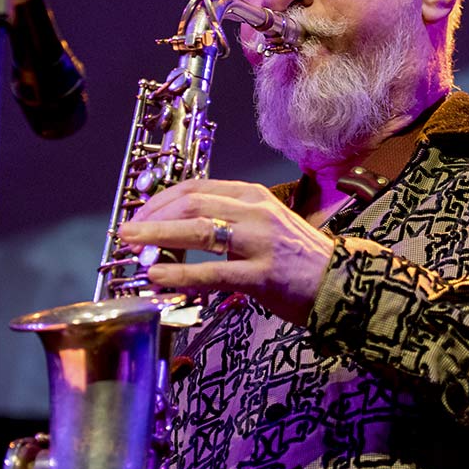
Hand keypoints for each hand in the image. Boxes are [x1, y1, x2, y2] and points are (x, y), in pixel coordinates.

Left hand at [117, 179, 335, 325]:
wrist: (341, 282)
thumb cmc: (298, 256)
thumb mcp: (265, 224)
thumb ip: (229, 220)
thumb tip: (181, 226)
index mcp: (253, 196)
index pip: (198, 187)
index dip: (162, 198)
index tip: (140, 212)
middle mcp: (256, 212)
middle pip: (193, 203)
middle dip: (153, 216)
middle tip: (127, 231)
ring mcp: (260, 242)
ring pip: (199, 230)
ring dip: (158, 236)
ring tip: (132, 246)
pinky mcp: (262, 275)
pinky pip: (213, 272)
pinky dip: (180, 273)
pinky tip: (158, 276)